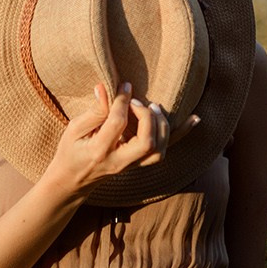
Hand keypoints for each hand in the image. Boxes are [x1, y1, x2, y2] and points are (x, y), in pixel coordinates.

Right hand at [44, 82, 170, 196]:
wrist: (73, 181)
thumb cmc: (71, 151)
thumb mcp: (74, 130)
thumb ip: (93, 111)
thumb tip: (105, 87)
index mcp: (99, 151)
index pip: (117, 124)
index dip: (122, 101)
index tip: (124, 85)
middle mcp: (119, 162)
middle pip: (146, 143)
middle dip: (147, 118)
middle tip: (138, 102)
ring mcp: (131, 166)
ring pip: (158, 151)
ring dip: (162, 125)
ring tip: (153, 107)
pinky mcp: (139, 164)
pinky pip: (164, 151)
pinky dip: (181, 134)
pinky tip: (195, 118)